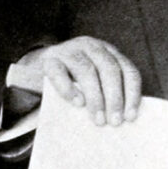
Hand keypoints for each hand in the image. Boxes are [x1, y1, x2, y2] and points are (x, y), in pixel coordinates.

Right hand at [13, 37, 141, 125]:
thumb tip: (118, 122)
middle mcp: (92, 47)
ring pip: (87, 70)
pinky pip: (60, 72)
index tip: (130, 117)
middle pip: (109, 69)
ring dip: (96, 97)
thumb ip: (106, 94)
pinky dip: (70, 88)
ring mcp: (70, 50)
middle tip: (115, 122)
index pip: (128, 70)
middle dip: (115, 97)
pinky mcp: (49, 59)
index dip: (132, 93)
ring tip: (98, 119)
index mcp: (108, 53)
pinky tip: (77, 103)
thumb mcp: (93, 84)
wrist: (35, 70)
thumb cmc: (71, 83)